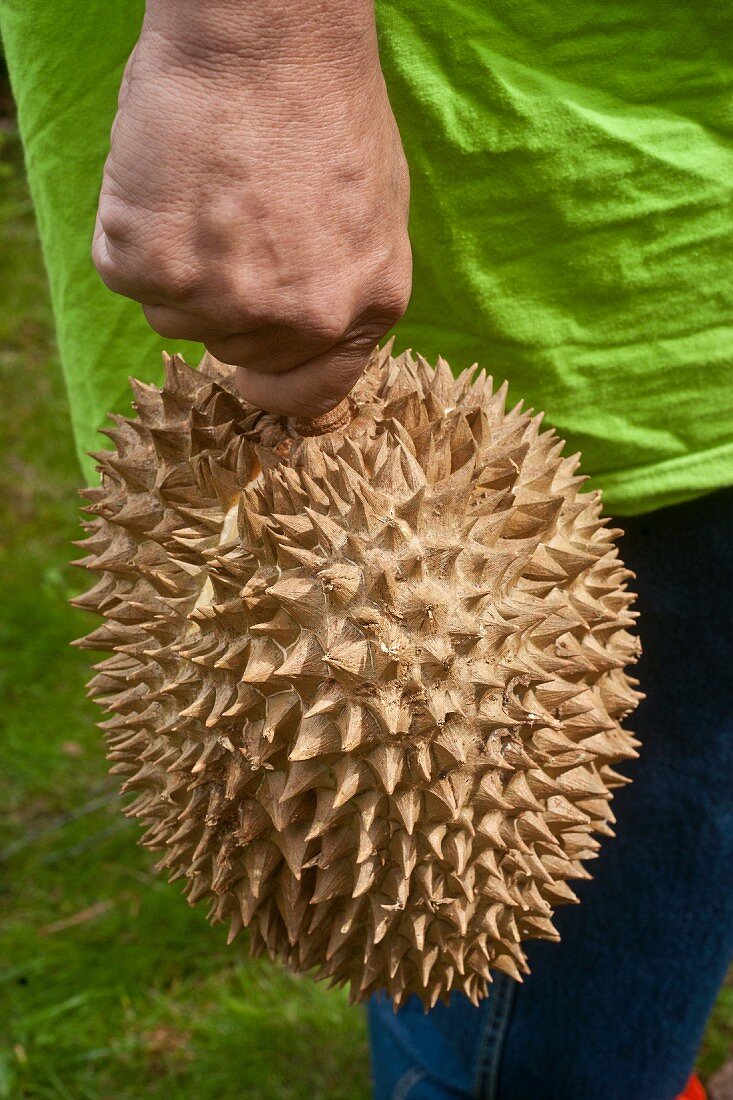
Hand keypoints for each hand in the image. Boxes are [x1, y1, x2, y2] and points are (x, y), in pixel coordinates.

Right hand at [93, 0, 411, 418]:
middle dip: (225, 299)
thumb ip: (343, 288)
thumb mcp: (374, 215)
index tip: (249, 373)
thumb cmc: (325, 104)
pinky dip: (132, 229)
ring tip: (203, 186)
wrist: (267, 31)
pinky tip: (166, 176)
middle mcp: (300, 319)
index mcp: (365, 308)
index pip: (309, 394)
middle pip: (233, 347)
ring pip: (174, 316)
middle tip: (228, 221)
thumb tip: (306, 334)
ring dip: (177, 263)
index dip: (273, 386)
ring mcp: (223, 300)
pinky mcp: (152, 268)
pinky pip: (126, 273)